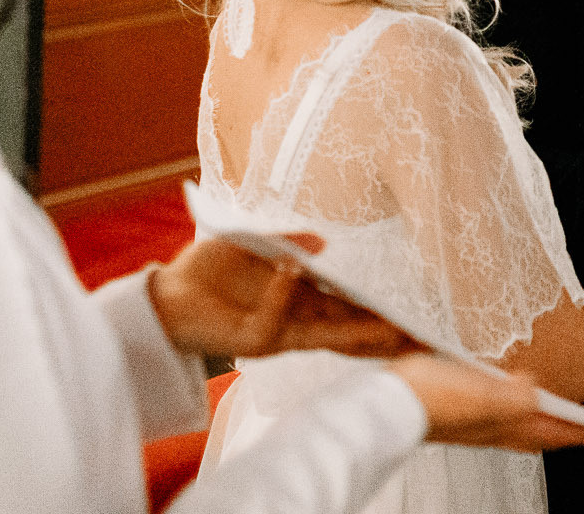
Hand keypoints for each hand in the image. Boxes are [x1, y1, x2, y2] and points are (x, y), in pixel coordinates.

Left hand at [148, 235, 421, 360]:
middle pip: (347, 331)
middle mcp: (295, 322)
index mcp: (301, 301)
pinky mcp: (249, 341)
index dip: (379, 312)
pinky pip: (274, 321)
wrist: (165, 295)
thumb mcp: (254, 244)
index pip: (348, 308)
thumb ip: (286, 241)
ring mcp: (275, 333)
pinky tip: (292, 271)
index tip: (413, 314)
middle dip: (381, 333)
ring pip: (323, 337)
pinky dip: (283, 295)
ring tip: (386, 325)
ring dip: (353, 330)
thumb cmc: (210, 271)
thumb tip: (322, 242)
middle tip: (418, 335)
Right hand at [393, 356, 583, 452]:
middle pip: (534, 434)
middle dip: (561, 432)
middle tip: (583, 429)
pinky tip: (503, 399)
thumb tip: (537, 393)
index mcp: (500, 424)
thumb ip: (512, 396)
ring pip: (515, 427)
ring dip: (538, 422)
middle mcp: (488, 429)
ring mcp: (471, 425)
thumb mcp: (479, 393)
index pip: (548, 431)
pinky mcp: (454, 415)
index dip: (576, 432)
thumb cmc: (429, 399)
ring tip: (551, 415)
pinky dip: (510, 411)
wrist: (386, 405)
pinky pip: (494, 417)